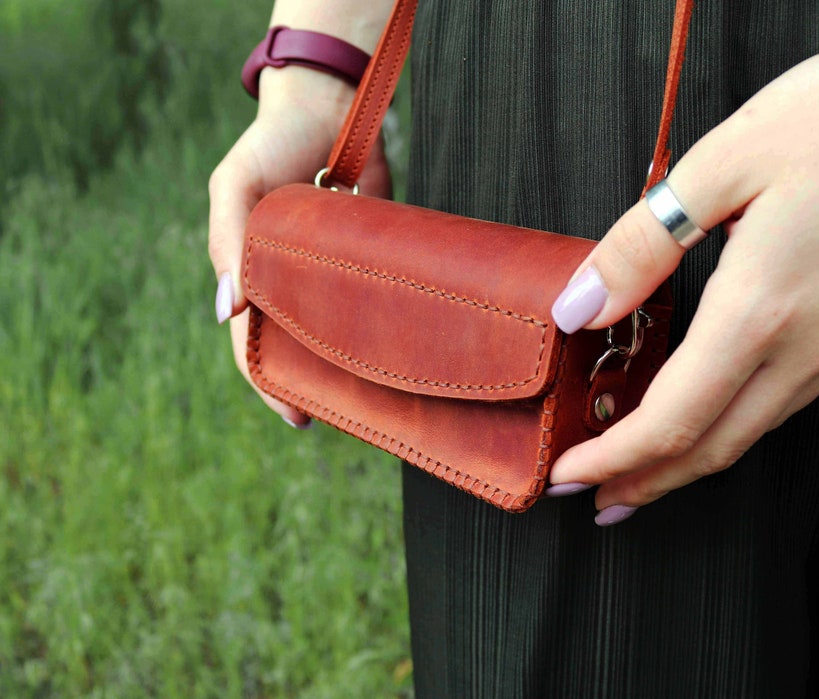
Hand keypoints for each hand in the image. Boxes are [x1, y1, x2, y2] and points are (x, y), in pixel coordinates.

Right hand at [208, 67, 391, 426]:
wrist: (330, 105)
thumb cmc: (271, 144)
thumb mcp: (235, 185)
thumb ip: (227, 240)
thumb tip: (226, 310)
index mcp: (251, 273)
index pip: (253, 343)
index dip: (270, 383)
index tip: (297, 417)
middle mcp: (291, 281)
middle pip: (299, 347)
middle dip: (313, 385)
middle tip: (341, 418)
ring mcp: (331, 272)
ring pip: (339, 333)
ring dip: (351, 365)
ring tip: (374, 401)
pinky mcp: (370, 256)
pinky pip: (375, 302)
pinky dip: (384, 329)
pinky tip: (403, 355)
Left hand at [545, 6, 818, 524]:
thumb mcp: (726, 160)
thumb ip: (644, 243)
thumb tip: (580, 306)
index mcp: (762, 308)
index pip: (672, 419)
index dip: (613, 457)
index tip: (567, 473)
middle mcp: (809, 344)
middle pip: (715, 447)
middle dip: (649, 481)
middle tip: (597, 498)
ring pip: (756, 430)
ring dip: (693, 460)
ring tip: (645, 468)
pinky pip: (790, 400)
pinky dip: (737, 424)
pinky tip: (717, 409)